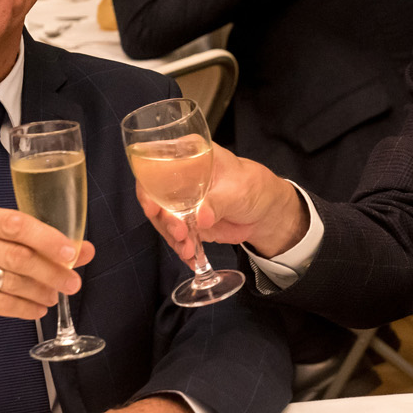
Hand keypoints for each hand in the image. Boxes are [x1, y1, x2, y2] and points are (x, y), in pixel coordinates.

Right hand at [0, 202, 93, 335]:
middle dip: (51, 271)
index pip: (16, 224)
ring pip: (11, 281)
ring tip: (55, 295)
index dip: (47, 239)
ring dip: (40, 291)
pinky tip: (37, 308)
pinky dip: (24, 308)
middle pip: (17, 256)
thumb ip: (34, 240)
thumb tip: (82, 251)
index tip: (71, 252)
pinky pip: (1, 303)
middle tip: (72, 282)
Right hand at [135, 144, 305, 261]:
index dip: (148, 186)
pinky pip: (176, 236)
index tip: (152, 208)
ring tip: (188, 249)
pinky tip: (191, 257)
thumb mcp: (237, 189)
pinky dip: (181, 247)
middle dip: (163, 219)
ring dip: (173, 237)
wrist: (265, 211)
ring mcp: (180, 202)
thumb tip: (200, 218)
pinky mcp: (186, 222)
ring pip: (163, 220)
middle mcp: (178, 177)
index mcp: (188, 155)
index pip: (156, 166)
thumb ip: (218, 202)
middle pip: (154, 197)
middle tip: (179, 233)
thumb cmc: (253, 186)